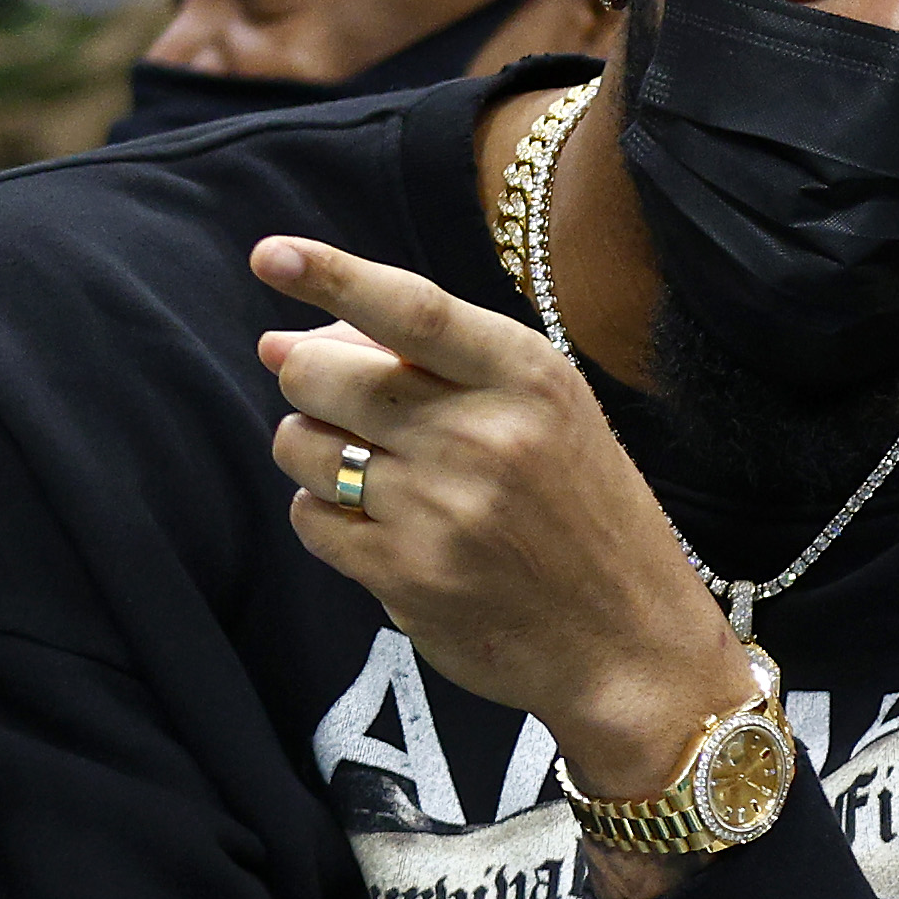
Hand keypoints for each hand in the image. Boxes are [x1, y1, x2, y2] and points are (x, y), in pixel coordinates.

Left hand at [257, 232, 758, 805]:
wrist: (629, 643)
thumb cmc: (583, 514)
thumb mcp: (548, 414)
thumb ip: (448, 364)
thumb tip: (301, 339)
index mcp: (527, 378)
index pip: (410, 307)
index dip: (330, 274)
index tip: (269, 255)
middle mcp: (483, 435)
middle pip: (326, 375)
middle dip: (302, 375)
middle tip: (321, 392)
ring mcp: (440, 510)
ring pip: (303, 446)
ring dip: (309, 447)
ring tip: (358, 464)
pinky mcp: (406, 576)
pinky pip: (312, 518)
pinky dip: (323, 513)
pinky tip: (370, 521)